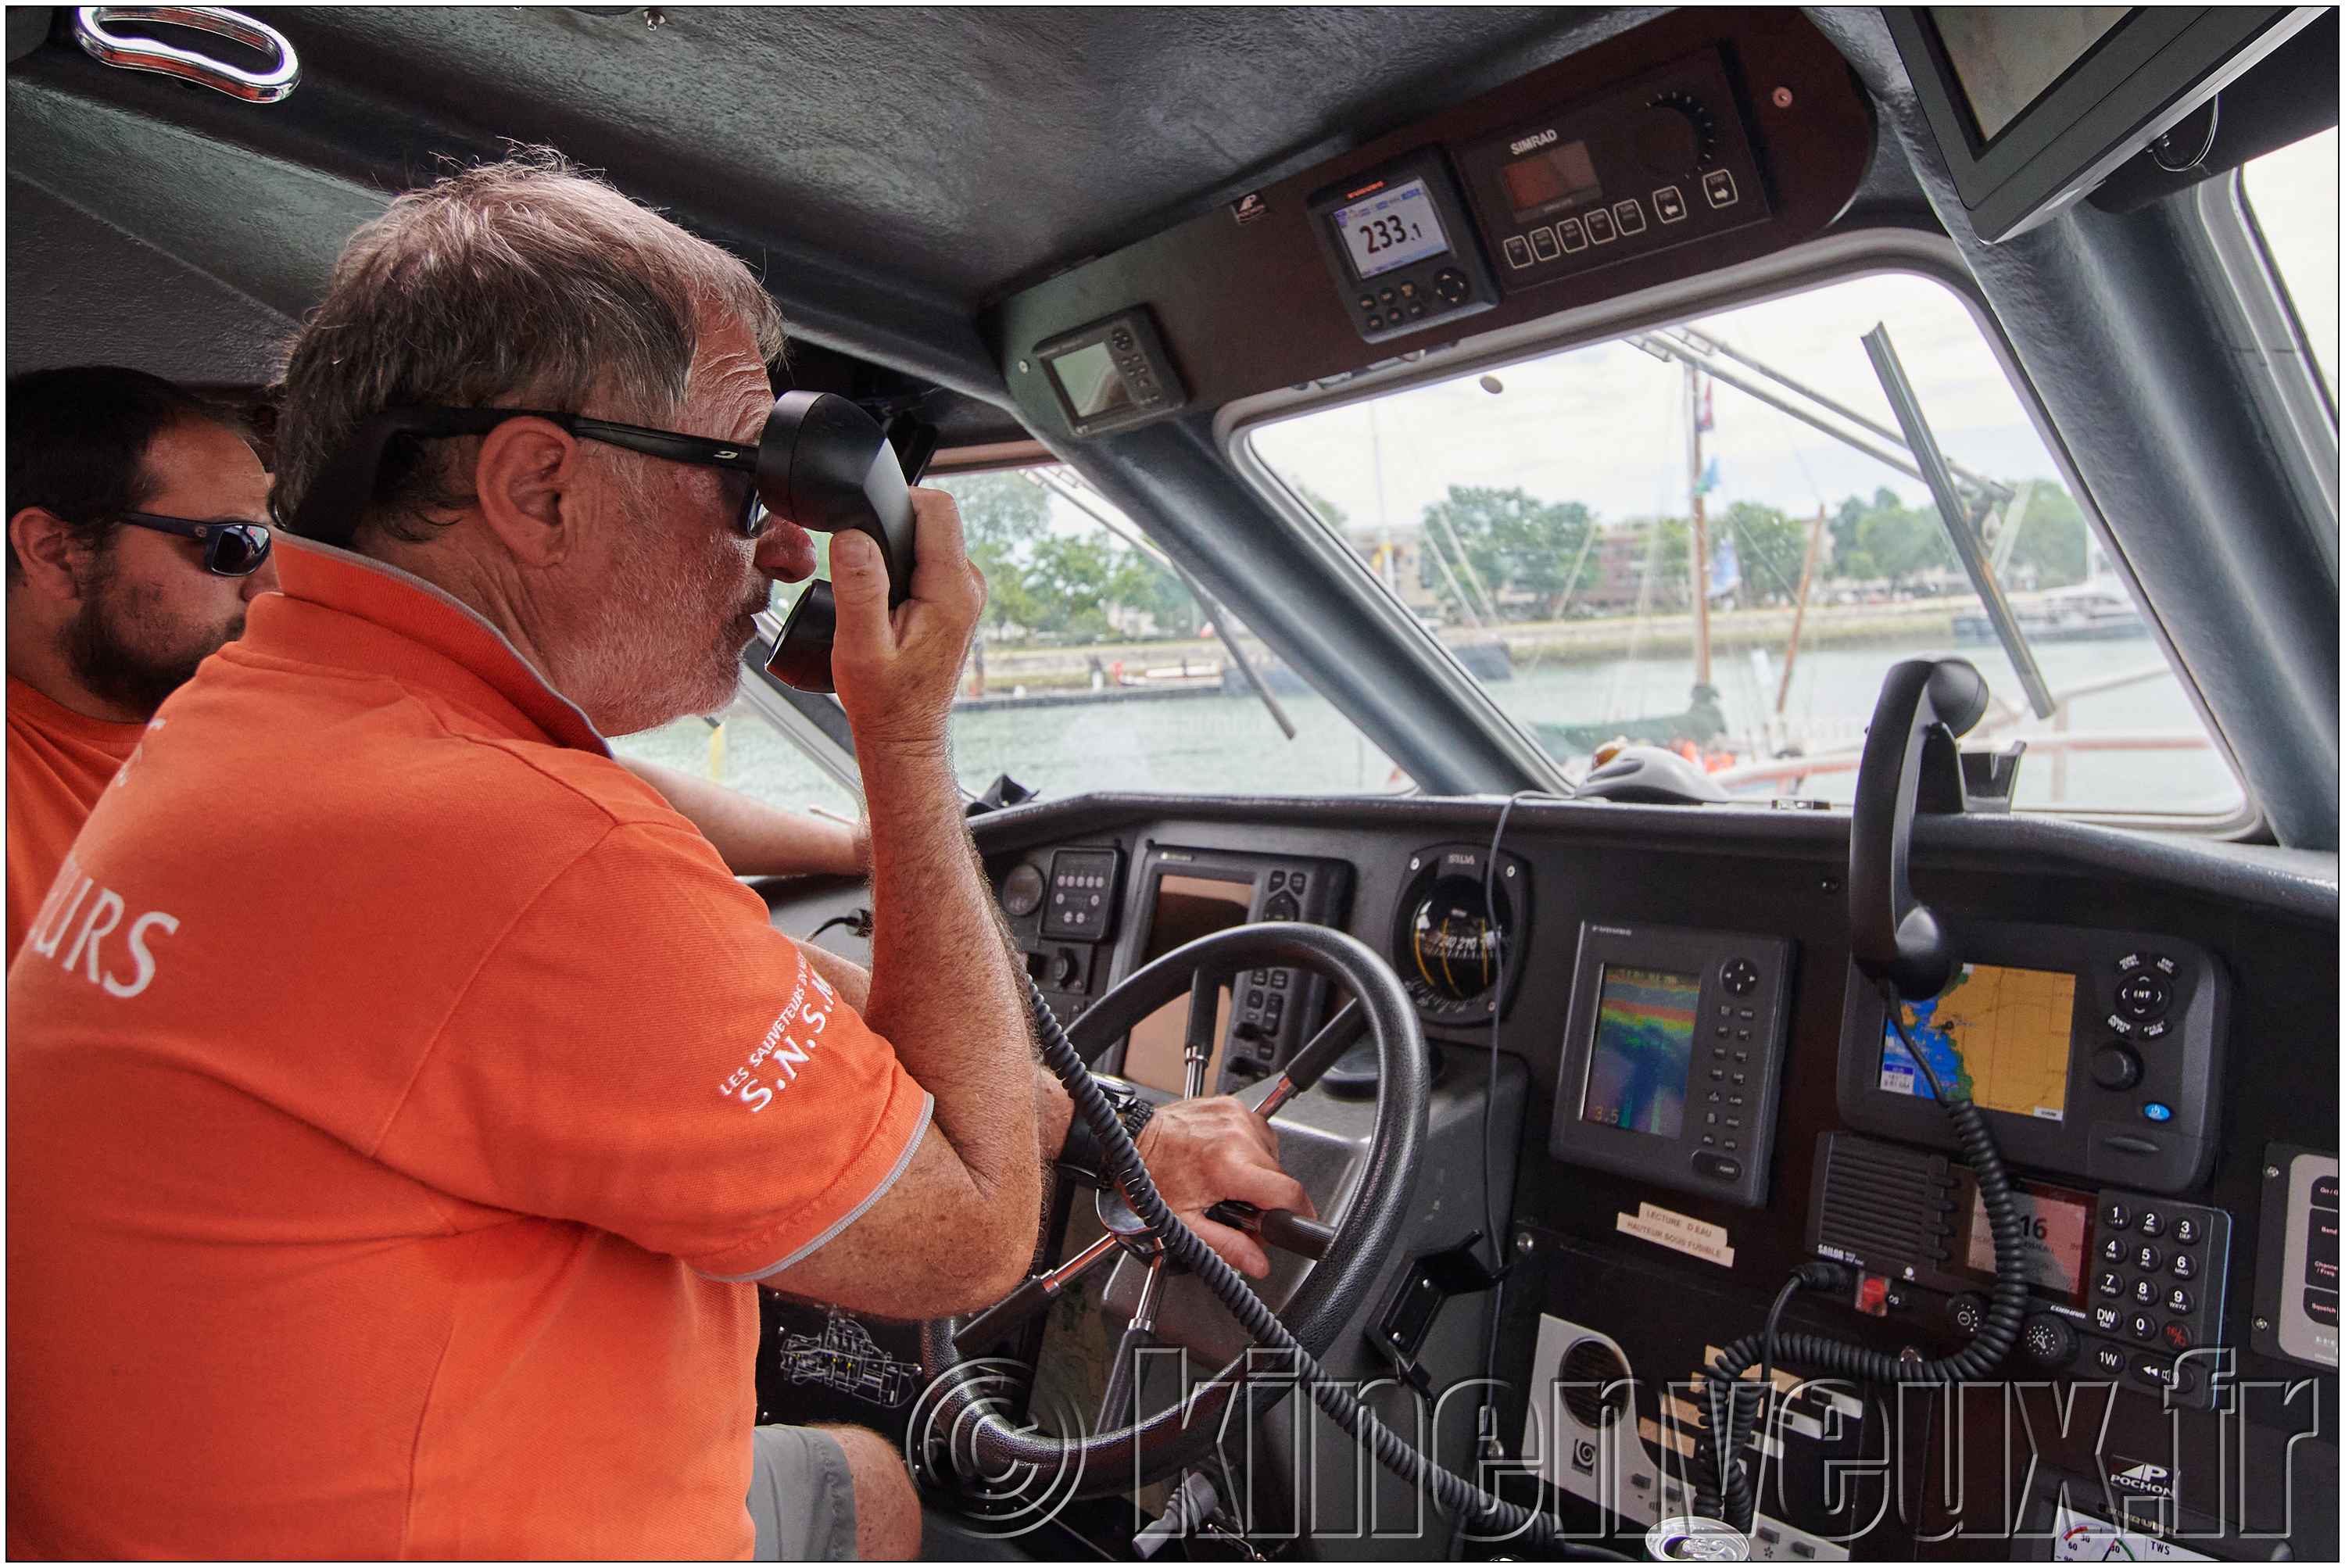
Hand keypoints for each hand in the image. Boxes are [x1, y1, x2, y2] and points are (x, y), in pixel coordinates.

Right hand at [829, 487, 985, 752]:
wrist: (904, 731)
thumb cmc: (885, 699)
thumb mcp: (859, 646)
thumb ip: (859, 588)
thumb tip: (854, 538)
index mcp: (951, 589)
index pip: (937, 508)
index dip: (897, 502)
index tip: (865, 524)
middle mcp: (968, 585)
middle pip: (932, 519)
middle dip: (891, 530)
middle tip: (860, 568)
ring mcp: (965, 592)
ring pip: (928, 539)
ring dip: (895, 552)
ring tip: (872, 592)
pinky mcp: (954, 599)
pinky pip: (928, 560)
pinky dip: (902, 568)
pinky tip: (884, 599)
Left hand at [1134, 1097, 1314, 1278]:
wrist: (1129, 1142)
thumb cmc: (1150, 1177)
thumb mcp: (1183, 1224)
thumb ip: (1226, 1247)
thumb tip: (1257, 1262)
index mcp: (1228, 1166)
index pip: (1288, 1192)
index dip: (1299, 1213)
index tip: (1297, 1222)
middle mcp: (1236, 1135)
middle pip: (1280, 1176)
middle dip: (1268, 1199)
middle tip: (1240, 1210)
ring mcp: (1235, 1116)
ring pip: (1272, 1154)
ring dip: (1259, 1173)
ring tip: (1228, 1182)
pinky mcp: (1231, 1106)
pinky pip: (1259, 1133)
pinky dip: (1250, 1150)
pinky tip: (1227, 1160)